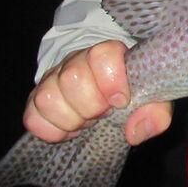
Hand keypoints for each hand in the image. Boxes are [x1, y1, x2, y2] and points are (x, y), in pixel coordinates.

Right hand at [23, 40, 172, 145]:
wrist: (107, 88)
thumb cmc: (131, 90)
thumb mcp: (153, 98)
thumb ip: (155, 112)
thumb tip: (135, 133)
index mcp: (106, 53)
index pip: (101, 55)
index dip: (111, 80)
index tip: (121, 101)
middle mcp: (75, 61)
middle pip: (71, 78)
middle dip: (91, 105)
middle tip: (104, 112)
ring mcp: (53, 79)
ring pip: (47, 98)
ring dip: (71, 118)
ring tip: (87, 120)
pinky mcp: (37, 100)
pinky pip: (32, 118)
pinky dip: (51, 131)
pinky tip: (70, 129)